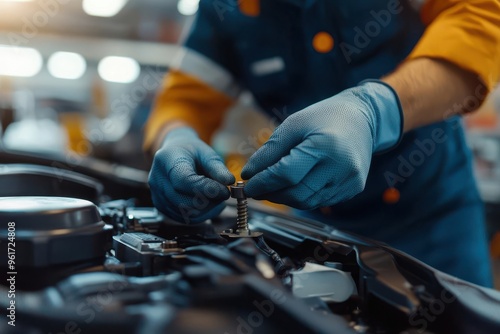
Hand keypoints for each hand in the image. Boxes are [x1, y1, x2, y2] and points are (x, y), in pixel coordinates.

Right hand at [149, 127, 234, 222]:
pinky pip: (184, 218)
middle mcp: (158, 180)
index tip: (225, 190)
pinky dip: (201, 215)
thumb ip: (217, 168)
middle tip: (224, 193)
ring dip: (207, 209)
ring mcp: (157, 195)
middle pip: (184, 201)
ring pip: (186, 213)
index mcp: (167, 160)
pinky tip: (210, 205)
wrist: (174, 154)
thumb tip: (229, 182)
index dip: (207, 189)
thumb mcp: (207, 153)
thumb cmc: (191, 152)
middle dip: (210, 201)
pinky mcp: (162, 207)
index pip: (184, 181)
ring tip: (217, 197)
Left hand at [241, 80, 402, 208]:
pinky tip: (293, 186)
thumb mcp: (293, 125)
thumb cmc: (325, 117)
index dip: (263, 183)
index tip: (246, 185)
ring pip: (306, 202)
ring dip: (284, 198)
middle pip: (296, 194)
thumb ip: (270, 150)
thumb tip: (249, 174)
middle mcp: (341, 168)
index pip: (286, 174)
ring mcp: (349, 182)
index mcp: (325, 146)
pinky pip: (319, 201)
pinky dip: (301, 197)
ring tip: (271, 187)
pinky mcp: (352, 189)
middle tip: (255, 188)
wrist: (363, 118)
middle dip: (271, 194)